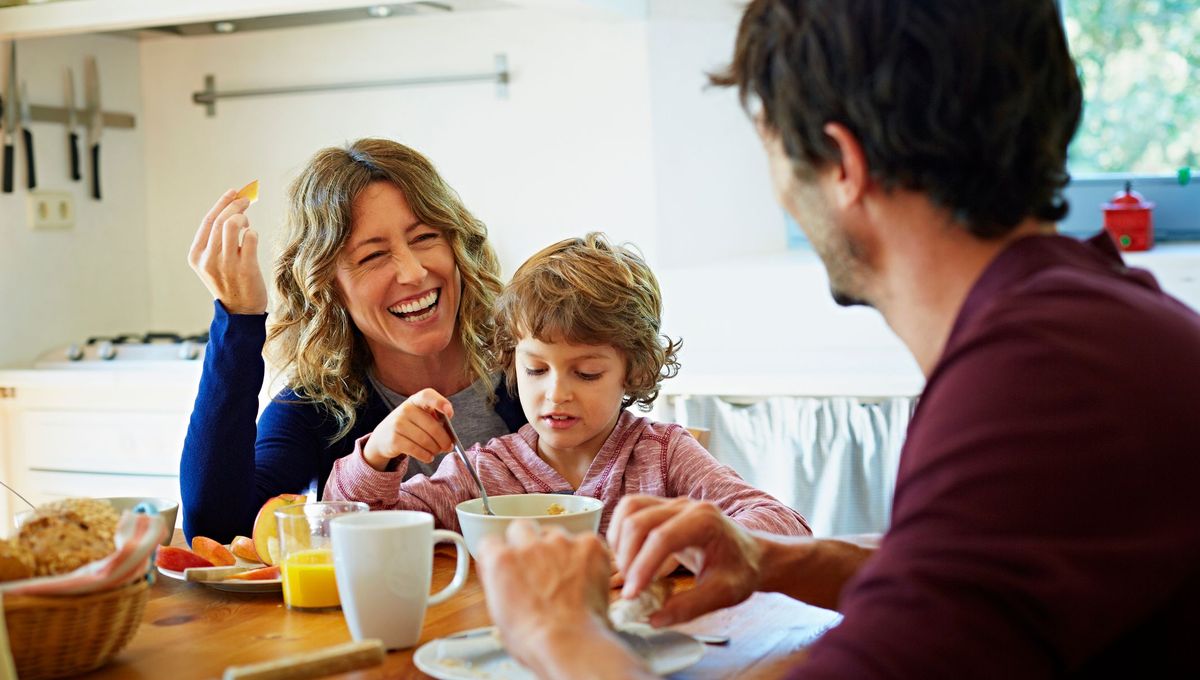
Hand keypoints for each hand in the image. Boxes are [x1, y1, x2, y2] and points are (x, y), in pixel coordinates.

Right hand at [187, 189, 266, 314]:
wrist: (240, 312)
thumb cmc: (230, 282)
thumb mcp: (214, 262)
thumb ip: (218, 239)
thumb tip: (235, 209)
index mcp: (196, 256)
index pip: (208, 221)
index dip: (222, 203)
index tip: (234, 192)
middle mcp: (208, 259)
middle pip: (222, 220)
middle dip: (236, 205)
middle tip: (247, 200)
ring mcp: (226, 264)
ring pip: (233, 225)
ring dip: (243, 218)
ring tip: (248, 224)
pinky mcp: (245, 268)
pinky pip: (251, 237)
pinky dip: (254, 233)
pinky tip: (253, 238)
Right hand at [363, 388, 454, 469]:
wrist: (383, 436)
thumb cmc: (410, 425)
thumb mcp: (420, 416)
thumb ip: (435, 420)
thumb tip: (450, 436)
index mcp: (416, 400)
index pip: (427, 395)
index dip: (440, 403)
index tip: (450, 414)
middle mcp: (406, 409)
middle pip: (433, 427)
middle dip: (444, 440)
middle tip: (448, 447)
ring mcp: (398, 424)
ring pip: (426, 441)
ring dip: (435, 449)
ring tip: (437, 451)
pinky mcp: (394, 440)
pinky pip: (416, 450)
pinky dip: (426, 456)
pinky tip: (429, 457)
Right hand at [477, 521, 643, 677]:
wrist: (571, 643)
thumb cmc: (535, 640)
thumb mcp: (499, 615)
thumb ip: (498, 584)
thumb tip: (500, 575)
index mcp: (501, 561)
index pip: (491, 542)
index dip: (500, 555)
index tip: (507, 565)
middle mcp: (528, 545)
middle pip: (521, 527)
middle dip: (526, 542)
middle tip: (537, 566)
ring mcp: (561, 542)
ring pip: (555, 533)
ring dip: (557, 549)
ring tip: (566, 577)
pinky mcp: (589, 545)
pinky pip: (585, 541)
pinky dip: (586, 556)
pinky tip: (586, 577)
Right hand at [607, 495, 764, 625]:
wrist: (752, 554)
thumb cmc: (741, 571)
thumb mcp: (723, 594)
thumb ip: (690, 606)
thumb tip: (654, 618)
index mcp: (705, 521)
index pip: (662, 538)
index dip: (643, 567)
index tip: (633, 595)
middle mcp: (686, 505)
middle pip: (639, 521)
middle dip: (627, 557)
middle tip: (630, 590)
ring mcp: (673, 503)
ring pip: (629, 509)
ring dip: (619, 541)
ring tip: (627, 572)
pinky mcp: (663, 507)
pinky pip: (631, 510)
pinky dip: (621, 532)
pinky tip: (628, 558)